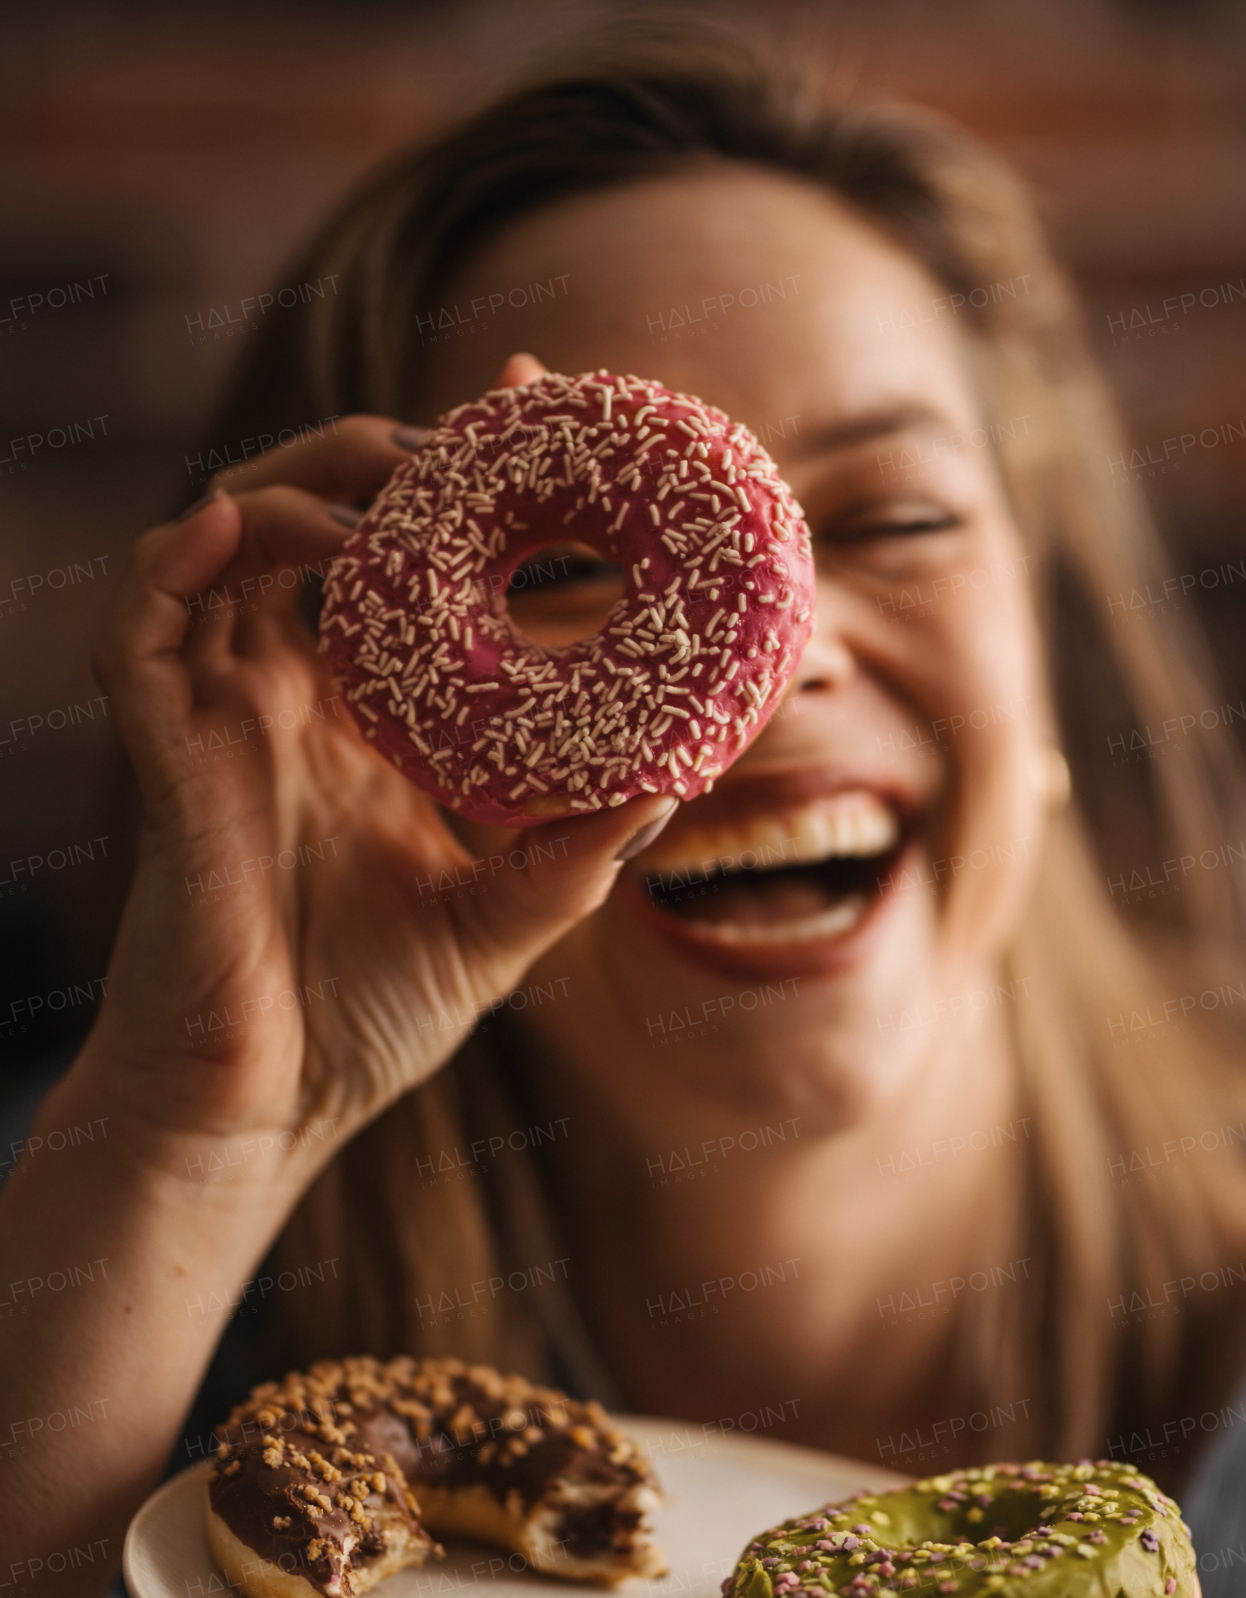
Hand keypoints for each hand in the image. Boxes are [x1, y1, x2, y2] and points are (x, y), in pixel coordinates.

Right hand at [83, 363, 672, 1196]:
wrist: (269, 1111)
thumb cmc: (367, 1023)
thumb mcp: (500, 924)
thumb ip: (573, 856)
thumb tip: (672, 787)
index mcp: (366, 726)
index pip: (404, 567)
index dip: (454, 480)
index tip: (529, 401)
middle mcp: (289, 700)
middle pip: (313, 522)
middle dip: (380, 456)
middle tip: (466, 438)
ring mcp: (222, 720)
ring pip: (226, 544)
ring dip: (300, 486)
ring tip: (386, 477)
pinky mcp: (167, 758)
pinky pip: (136, 632)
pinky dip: (169, 565)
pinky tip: (234, 526)